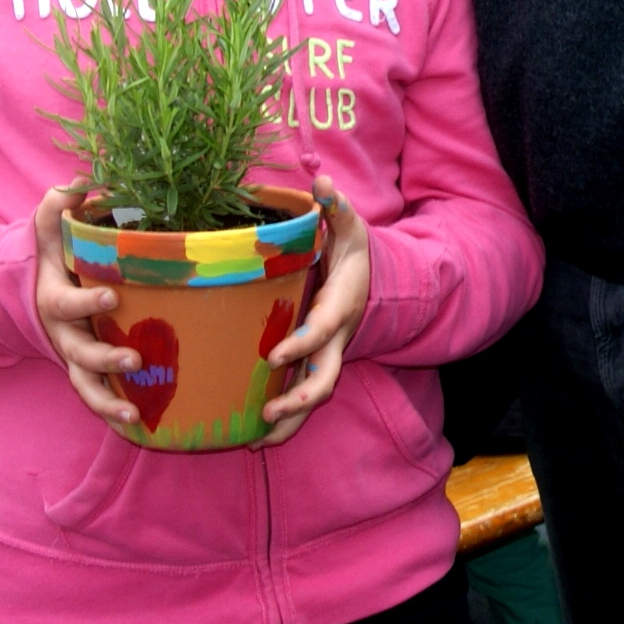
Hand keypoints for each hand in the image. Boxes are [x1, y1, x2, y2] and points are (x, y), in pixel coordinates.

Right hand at [31, 182, 140, 428]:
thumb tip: (83, 184)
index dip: (87, 302)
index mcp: (53, 298)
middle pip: (79, 354)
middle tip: (136, 361)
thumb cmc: (51, 253)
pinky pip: (96, 397)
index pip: (67, 303)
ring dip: (107, 401)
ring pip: (84, 386)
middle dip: (105, 360)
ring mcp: (73, 356)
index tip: (112, 297)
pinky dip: (113, 412)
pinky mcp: (86, 372)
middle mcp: (62, 333)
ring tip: (134, 413)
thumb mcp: (48, 226)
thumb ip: (60, 204)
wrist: (31, 289)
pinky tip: (141, 424)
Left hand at [257, 177, 371, 444]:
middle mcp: (334, 340)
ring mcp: (325, 356)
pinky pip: (300, 399)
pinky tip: (252, 439)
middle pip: (324, 378)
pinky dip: (282, 423)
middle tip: (267, 412)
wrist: (371, 281)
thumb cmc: (352, 253)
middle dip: (298, 399)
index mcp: (339, 307)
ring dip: (289, 421)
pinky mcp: (312, 365)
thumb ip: (336, 207)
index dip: (300, 345)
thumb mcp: (350, 227)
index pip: (321, 330)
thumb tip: (322, 182)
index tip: (272, 357)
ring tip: (257, 441)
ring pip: (313, 396)